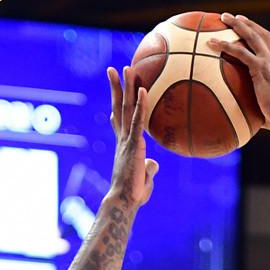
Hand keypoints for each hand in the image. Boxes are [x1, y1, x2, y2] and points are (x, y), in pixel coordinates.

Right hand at [107, 66, 158, 207]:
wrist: (125, 201)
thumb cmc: (134, 194)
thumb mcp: (144, 178)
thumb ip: (149, 168)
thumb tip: (155, 163)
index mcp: (124, 145)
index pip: (120, 120)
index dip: (118, 104)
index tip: (116, 90)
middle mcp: (122, 139)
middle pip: (119, 108)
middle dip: (117, 88)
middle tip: (115, 69)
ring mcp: (127, 140)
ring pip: (126, 109)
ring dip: (126, 87)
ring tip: (126, 68)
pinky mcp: (133, 145)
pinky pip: (139, 121)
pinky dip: (141, 105)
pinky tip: (143, 89)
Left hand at [208, 15, 269, 131]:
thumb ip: (263, 112)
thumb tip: (251, 123)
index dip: (261, 35)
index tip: (251, 29)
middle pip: (262, 34)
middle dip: (248, 23)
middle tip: (235, 17)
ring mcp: (269, 62)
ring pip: (251, 36)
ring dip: (236, 24)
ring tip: (223, 17)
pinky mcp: (260, 67)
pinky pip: (239, 52)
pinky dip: (225, 45)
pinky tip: (211, 42)